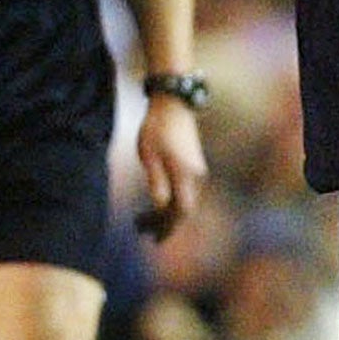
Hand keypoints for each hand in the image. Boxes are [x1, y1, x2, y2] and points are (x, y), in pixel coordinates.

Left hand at [134, 96, 207, 240]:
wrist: (173, 101)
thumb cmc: (156, 126)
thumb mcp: (149, 154)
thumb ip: (156, 181)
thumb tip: (161, 207)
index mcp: (185, 174)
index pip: (182, 211)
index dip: (168, 227)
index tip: (153, 238)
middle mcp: (196, 174)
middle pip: (183, 208)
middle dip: (164, 223)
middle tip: (142, 232)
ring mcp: (196, 168)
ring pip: (184, 199)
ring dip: (166, 212)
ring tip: (143, 220)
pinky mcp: (192, 162)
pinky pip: (184, 189)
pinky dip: (171, 199)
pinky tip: (157, 201)